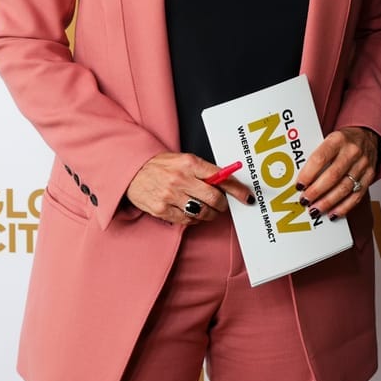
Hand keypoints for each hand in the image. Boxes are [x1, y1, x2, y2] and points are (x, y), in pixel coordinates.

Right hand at [126, 152, 252, 227]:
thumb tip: (228, 183)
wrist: (133, 170)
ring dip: (209, 214)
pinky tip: (190, 211)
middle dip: (222, 205)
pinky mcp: (161, 210)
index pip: (221, 177)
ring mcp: (170, 196)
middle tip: (221, 205)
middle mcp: (180, 179)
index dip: (238, 190)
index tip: (248, 197)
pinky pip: (187, 220)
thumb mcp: (185, 160)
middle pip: (214, 199)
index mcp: (190, 163)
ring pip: (202, 212)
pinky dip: (193, 219)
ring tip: (205, 209)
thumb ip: (205, 171)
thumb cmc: (163, 165)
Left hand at [294, 126, 380, 218]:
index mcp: (338, 139)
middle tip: (305, 201)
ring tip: (315, 210)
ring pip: (344, 188)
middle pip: (332, 176)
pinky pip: (356, 196)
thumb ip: (316, 156)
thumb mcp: (329, 139)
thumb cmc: (343, 140)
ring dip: (328, 202)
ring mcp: (363, 164)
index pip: (320, 158)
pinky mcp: (370, 176)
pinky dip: (343, 207)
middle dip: (316, 192)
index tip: (298, 185)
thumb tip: (299, 179)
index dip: (308, 174)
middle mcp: (352, 151)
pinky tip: (333, 213)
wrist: (367, 135)